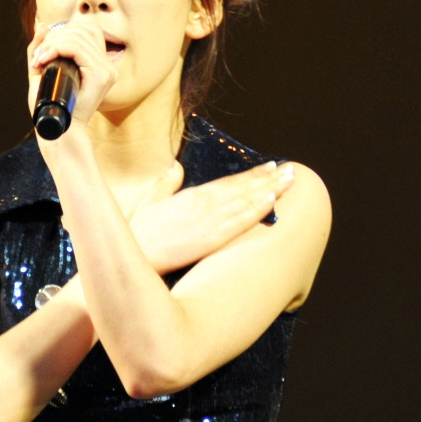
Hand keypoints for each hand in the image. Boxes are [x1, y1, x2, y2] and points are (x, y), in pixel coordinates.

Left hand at [26, 16, 118, 130]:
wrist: (58, 131)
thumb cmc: (51, 106)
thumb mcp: (44, 73)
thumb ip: (42, 50)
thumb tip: (42, 26)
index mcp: (100, 64)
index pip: (86, 31)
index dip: (63, 32)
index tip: (44, 50)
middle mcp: (107, 66)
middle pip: (81, 31)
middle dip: (54, 38)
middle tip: (37, 57)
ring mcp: (107, 70)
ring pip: (78, 37)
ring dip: (52, 44)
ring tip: (39, 60)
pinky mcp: (101, 75)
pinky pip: (77, 48)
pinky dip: (56, 49)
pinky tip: (44, 60)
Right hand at [129, 161, 293, 272]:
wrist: (130, 255)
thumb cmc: (137, 234)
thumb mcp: (149, 202)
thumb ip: (166, 183)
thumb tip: (175, 166)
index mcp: (191, 195)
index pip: (228, 182)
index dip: (250, 175)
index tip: (269, 167)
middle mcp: (203, 204)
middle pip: (242, 188)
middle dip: (268, 178)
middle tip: (290, 169)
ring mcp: (208, 220)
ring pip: (246, 201)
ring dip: (270, 189)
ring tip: (289, 179)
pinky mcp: (210, 239)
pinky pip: (239, 222)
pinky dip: (257, 210)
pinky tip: (272, 201)